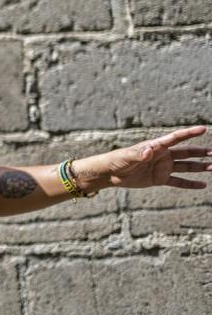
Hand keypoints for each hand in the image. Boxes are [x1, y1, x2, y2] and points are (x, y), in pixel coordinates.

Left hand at [73, 126, 210, 191]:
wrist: (111, 173)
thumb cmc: (118, 160)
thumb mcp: (128, 157)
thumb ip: (139, 154)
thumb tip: (150, 151)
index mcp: (156, 146)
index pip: (176, 138)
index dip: (189, 133)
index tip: (203, 129)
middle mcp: (162, 156)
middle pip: (186, 152)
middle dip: (200, 152)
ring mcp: (162, 167)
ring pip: (186, 166)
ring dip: (199, 167)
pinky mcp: (160, 179)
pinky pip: (178, 182)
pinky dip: (190, 184)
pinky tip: (202, 185)